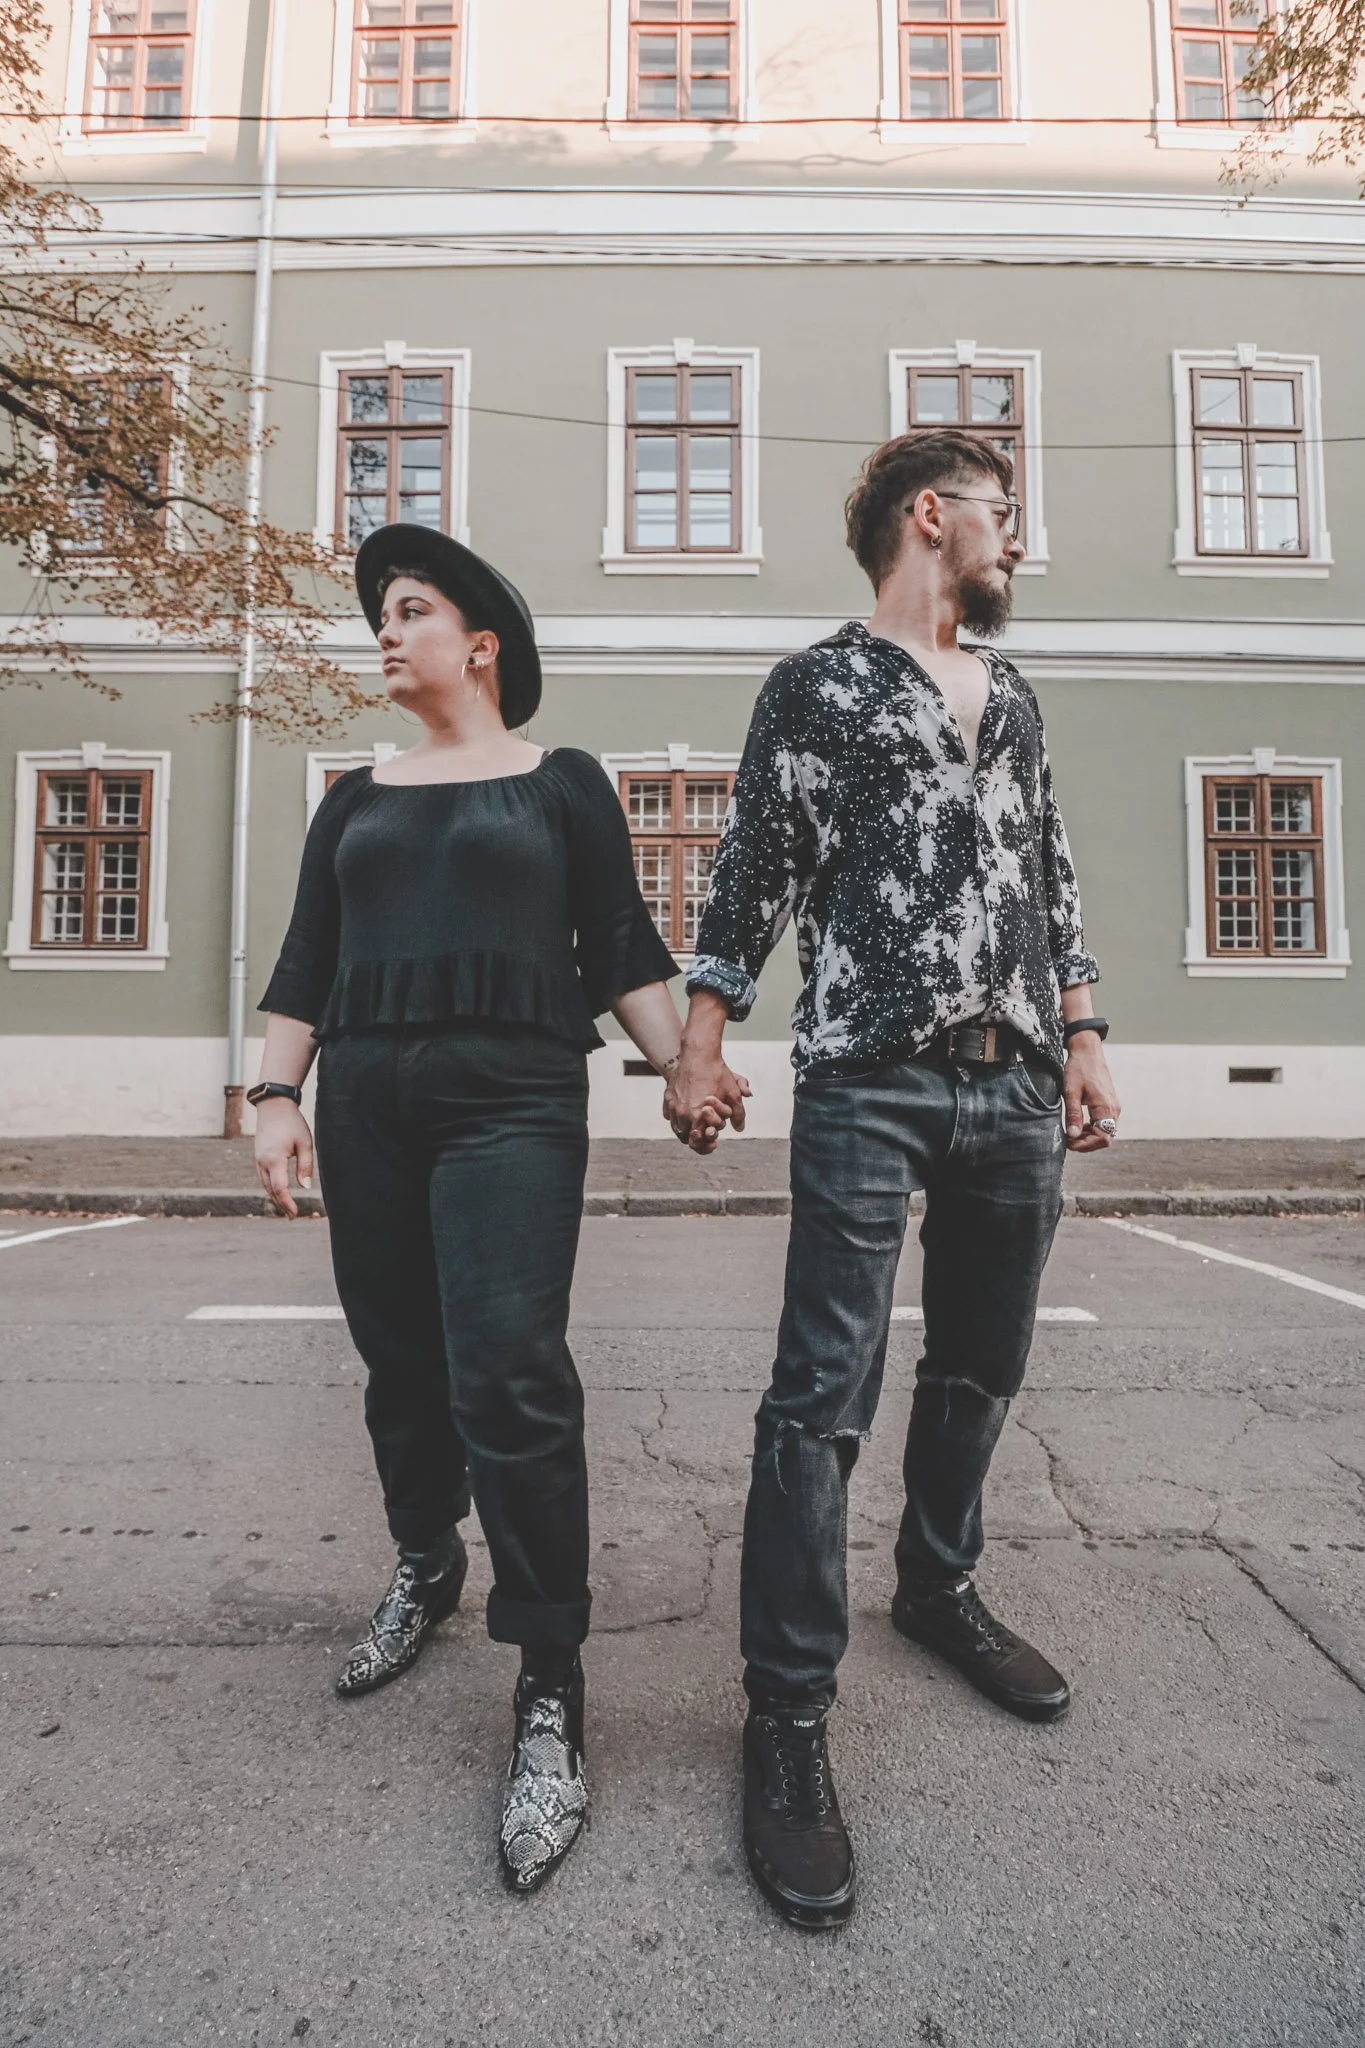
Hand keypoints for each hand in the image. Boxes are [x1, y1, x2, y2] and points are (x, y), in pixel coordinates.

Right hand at [253, 1098, 315, 1217]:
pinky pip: (263, 1177)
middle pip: (270, 1190)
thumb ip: (305, 1166)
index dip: (287, 1203)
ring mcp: (258, 1159)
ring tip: (286, 1208)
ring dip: (275, 1197)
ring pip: (265, 1185)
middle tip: (292, 1216)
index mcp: (274, 1159)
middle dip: (281, 1204)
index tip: (295, 1214)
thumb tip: (306, 1187)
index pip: (280, 1188)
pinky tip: (278, 1192)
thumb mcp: (305, 1143)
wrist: (273, 1106)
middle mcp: (262, 1162)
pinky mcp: (258, 1156)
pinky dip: (270, 1187)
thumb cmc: (292, 1123)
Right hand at [663, 1047, 750, 1149]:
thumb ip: (738, 1114)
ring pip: (677, 1127)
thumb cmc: (716, 1073)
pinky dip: (678, 1118)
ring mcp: (673, 1106)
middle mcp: (682, 1114)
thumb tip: (739, 1128)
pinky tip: (687, 1114)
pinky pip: (670, 1116)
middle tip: (705, 1134)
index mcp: (697, 1117)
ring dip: (687, 1129)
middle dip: (696, 1138)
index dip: (705, 1146)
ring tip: (697, 1125)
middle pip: (686, 1137)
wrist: (699, 1054)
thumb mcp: (732, 1094)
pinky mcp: (667, 1098)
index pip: (697, 1142)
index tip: (712, 1142)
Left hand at [1062, 1036, 1120, 1151]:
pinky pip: (1104, 1122)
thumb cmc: (1079, 1069)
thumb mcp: (1071, 1092)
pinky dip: (1092, 1128)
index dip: (1085, 1145)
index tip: (1068, 1143)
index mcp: (1106, 1107)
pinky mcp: (1110, 1103)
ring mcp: (1113, 1106)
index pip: (1102, 1138)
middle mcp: (1114, 1109)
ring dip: (1089, 1137)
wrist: (1088, 1051)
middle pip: (1106, 1138)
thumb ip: (1073, 1115)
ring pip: (1105, 1131)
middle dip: (1087, 1143)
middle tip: (1068, 1141)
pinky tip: (1079, 1126)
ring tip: (1071, 1134)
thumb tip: (1072, 1136)